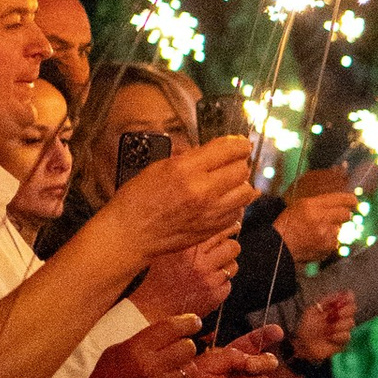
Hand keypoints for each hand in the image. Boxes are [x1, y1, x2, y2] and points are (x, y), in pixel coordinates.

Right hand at [110, 137, 254, 257]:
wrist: (131, 233)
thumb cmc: (138, 199)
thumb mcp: (160, 167)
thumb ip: (191, 158)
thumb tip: (214, 151)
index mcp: (186, 170)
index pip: (229, 150)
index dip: (239, 144)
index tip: (240, 144)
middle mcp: (202, 191)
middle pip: (241, 170)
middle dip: (239, 163)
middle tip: (230, 163)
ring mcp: (210, 212)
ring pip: (246, 192)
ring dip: (240, 184)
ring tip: (227, 183)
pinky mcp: (212, 228)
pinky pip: (237, 212)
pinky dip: (234, 204)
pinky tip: (221, 201)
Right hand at [132, 231, 240, 323]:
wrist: (154, 307)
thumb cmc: (160, 276)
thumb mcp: (168, 250)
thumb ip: (189, 237)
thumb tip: (213, 222)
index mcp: (187, 248)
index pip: (219, 230)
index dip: (229, 227)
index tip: (233, 225)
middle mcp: (200, 263)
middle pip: (233, 247)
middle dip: (229, 248)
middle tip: (221, 251)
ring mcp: (209, 280)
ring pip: (234, 265)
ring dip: (225, 267)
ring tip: (209, 271)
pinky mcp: (215, 296)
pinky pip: (228, 284)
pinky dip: (220, 284)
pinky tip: (205, 286)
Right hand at [276, 169, 362, 263]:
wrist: (280, 246)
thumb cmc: (289, 224)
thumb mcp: (301, 205)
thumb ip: (322, 202)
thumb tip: (343, 202)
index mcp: (312, 205)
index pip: (341, 199)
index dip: (350, 200)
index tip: (354, 202)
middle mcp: (321, 219)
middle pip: (346, 215)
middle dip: (342, 216)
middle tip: (332, 218)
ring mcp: (325, 235)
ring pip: (340, 229)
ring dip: (332, 230)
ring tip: (316, 232)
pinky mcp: (327, 248)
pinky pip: (335, 242)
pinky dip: (328, 242)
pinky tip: (315, 241)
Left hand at [291, 286, 356, 365]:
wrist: (303, 344)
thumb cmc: (307, 327)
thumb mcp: (313, 310)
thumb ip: (327, 301)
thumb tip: (342, 293)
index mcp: (334, 308)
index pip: (348, 299)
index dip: (349, 298)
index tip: (347, 298)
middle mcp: (341, 317)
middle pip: (353, 309)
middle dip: (344, 311)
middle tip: (333, 316)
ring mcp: (343, 329)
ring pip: (350, 322)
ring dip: (337, 326)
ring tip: (327, 330)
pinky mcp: (344, 341)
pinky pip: (347, 335)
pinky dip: (337, 336)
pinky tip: (329, 338)